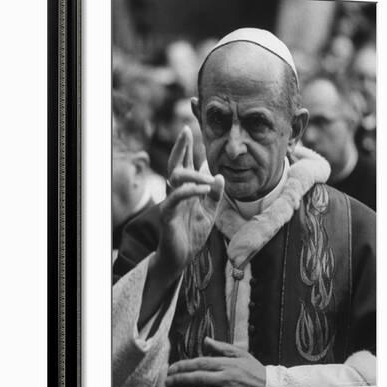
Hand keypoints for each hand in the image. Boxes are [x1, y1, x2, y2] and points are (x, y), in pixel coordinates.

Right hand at [156, 126, 223, 276]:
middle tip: (185, 130)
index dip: (187, 147)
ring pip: (175, 177)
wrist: (181, 258)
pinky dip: (191, 190)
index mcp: (187, 189)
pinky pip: (176, 197)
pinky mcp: (167, 214)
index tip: (191, 129)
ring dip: (193, 173)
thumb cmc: (193, 233)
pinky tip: (203, 188)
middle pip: (176, 163)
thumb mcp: (210, 211)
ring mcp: (171, 202)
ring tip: (208, 178)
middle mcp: (177, 192)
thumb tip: (219, 175)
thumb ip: (215, 194)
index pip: (186, 164)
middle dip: (180, 147)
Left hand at [165, 337, 265, 386]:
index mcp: (226, 363)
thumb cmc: (254, 369)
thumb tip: (206, 340)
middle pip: (198, 376)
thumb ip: (221, 347)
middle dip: (180, 378)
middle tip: (167, 380)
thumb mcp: (239, 353)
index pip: (201, 363)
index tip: (172, 368)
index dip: (184, 365)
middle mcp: (226, 376)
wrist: (271, 385)